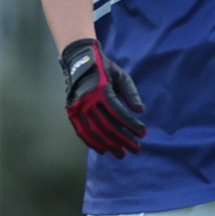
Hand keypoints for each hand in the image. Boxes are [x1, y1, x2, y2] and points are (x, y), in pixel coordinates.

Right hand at [60, 39, 145, 155]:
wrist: (78, 61)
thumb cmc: (104, 69)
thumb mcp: (121, 76)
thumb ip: (132, 93)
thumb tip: (141, 111)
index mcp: (102, 90)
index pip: (119, 113)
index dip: (132, 125)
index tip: (143, 133)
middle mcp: (88, 100)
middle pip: (108, 126)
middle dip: (124, 139)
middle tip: (136, 149)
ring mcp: (77, 107)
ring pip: (95, 132)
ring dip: (109, 145)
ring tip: (121, 154)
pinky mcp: (71, 112)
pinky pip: (82, 131)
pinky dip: (92, 143)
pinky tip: (103, 150)